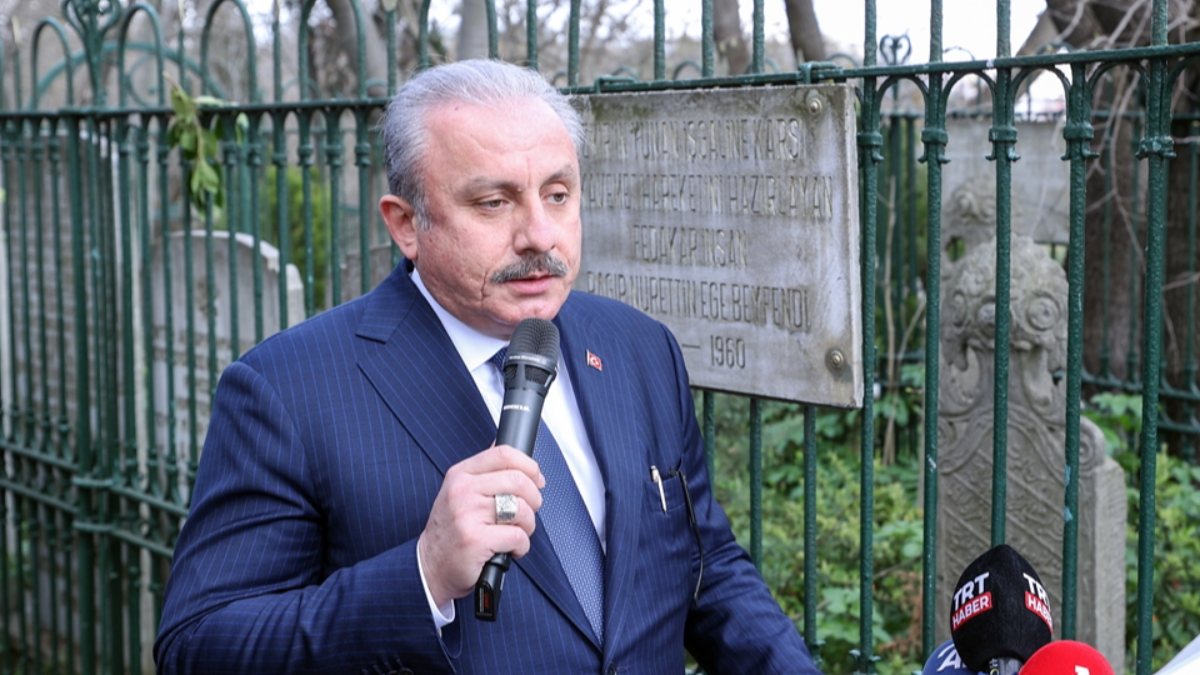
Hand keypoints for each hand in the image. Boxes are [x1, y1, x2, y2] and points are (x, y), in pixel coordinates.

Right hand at [418, 445, 544, 607]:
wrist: (430, 566)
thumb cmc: (451, 531)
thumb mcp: (459, 492)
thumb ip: (484, 472)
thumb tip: (508, 449)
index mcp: (461, 475)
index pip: (503, 454)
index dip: (529, 466)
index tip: (537, 480)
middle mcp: (462, 491)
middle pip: (518, 481)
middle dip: (534, 499)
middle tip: (528, 513)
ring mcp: (467, 514)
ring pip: (521, 509)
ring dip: (528, 526)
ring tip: (515, 534)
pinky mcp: (475, 540)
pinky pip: (518, 536)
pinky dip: (521, 546)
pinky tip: (509, 550)